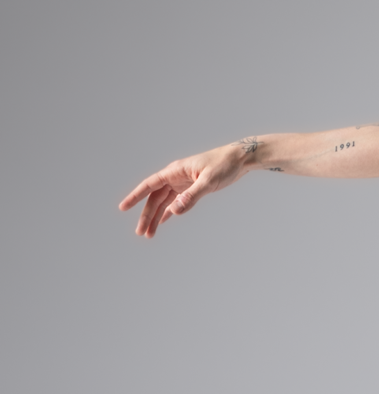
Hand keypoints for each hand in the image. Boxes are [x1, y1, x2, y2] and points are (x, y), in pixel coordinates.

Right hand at [119, 141, 249, 237]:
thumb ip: (192, 196)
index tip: (123, 207)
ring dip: (156, 217)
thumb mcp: (209, 181)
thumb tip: (174, 210)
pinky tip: (162, 222)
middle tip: (141, 233)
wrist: (241, 159)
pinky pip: (175, 201)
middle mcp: (176, 176)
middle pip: (155, 198)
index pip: (150, 184)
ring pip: (164, 202)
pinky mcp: (192, 187)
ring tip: (149, 234)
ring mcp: (183, 182)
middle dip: (147, 215)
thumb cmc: (225, 165)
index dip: (136, 196)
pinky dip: (168, 212)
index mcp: (176, 170)